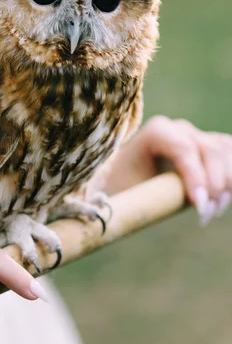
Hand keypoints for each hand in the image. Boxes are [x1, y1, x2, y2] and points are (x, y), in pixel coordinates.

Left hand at [104, 116, 231, 224]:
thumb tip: (177, 210)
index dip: (196, 176)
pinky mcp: (209, 146)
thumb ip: (152, 197)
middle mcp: (179, 128)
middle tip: (206, 214)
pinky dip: (231, 174)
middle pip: (209, 149)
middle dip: (214, 184)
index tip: (200, 206)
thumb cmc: (125, 186)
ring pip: (225, 150)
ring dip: (228, 181)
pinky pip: (230, 153)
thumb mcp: (132, 189)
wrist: (123, 179)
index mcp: (156, 132)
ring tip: (216, 209)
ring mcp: (196, 135)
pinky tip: (227, 195)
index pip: (184, 149)